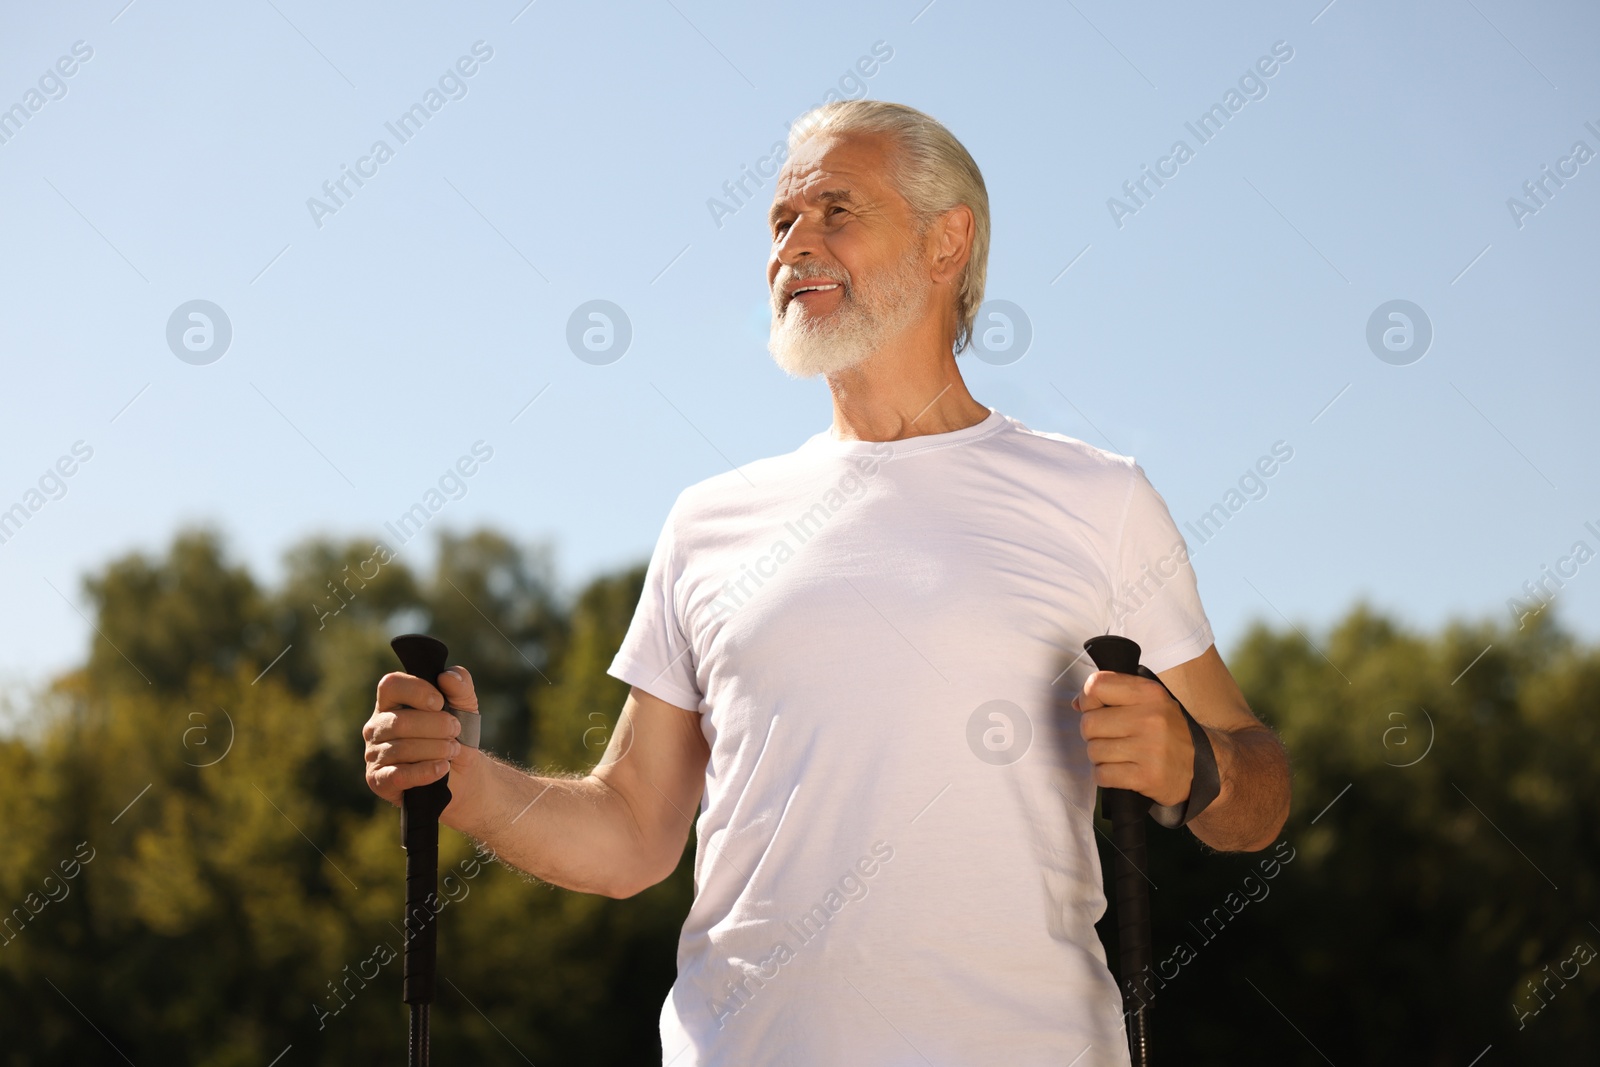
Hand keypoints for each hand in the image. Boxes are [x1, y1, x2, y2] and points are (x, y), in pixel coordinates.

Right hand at [364, 664, 480, 805]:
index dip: (417, 691)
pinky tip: (442, 768)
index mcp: (391, 702)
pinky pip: (398, 775)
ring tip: (453, 750)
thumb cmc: (456, 734)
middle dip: (436, 726)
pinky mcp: (379, 780)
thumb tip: (447, 676)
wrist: (463, 772)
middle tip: (455, 731)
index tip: (440, 703)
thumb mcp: (465, 705)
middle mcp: (377, 725)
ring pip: (401, 749)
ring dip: (435, 749)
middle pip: (400, 721)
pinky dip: (424, 772)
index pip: (391, 685)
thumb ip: (460, 684)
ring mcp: (374, 753)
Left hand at [1071, 669, 1193, 806]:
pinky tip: (1120, 771)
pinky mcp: (1147, 776)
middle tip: (1109, 738)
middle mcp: (1151, 718)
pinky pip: (1102, 775)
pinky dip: (1105, 776)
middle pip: (1089, 723)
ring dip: (1099, 757)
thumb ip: (1115, 694)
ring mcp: (1150, 749)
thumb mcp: (1151, 702)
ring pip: (1093, 751)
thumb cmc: (1169, 731)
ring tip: (1118, 755)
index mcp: (1150, 693)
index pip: (1096, 685)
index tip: (1094, 709)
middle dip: (1092, 734)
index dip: (1087, 699)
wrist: (1204, 766)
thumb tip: (1077, 703)